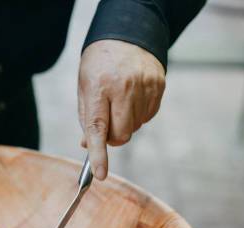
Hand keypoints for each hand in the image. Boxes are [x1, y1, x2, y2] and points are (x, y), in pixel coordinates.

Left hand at [78, 39, 165, 179]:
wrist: (125, 36)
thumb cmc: (98, 66)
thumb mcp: (83, 87)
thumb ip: (86, 117)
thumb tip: (88, 145)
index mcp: (99, 87)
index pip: (98, 128)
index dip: (99, 153)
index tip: (100, 174)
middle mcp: (124, 87)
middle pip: (121, 134)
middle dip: (113, 138)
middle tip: (107, 128)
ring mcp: (145, 86)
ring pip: (135, 128)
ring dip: (125, 125)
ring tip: (119, 104)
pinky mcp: (159, 86)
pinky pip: (148, 117)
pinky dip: (138, 116)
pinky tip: (132, 100)